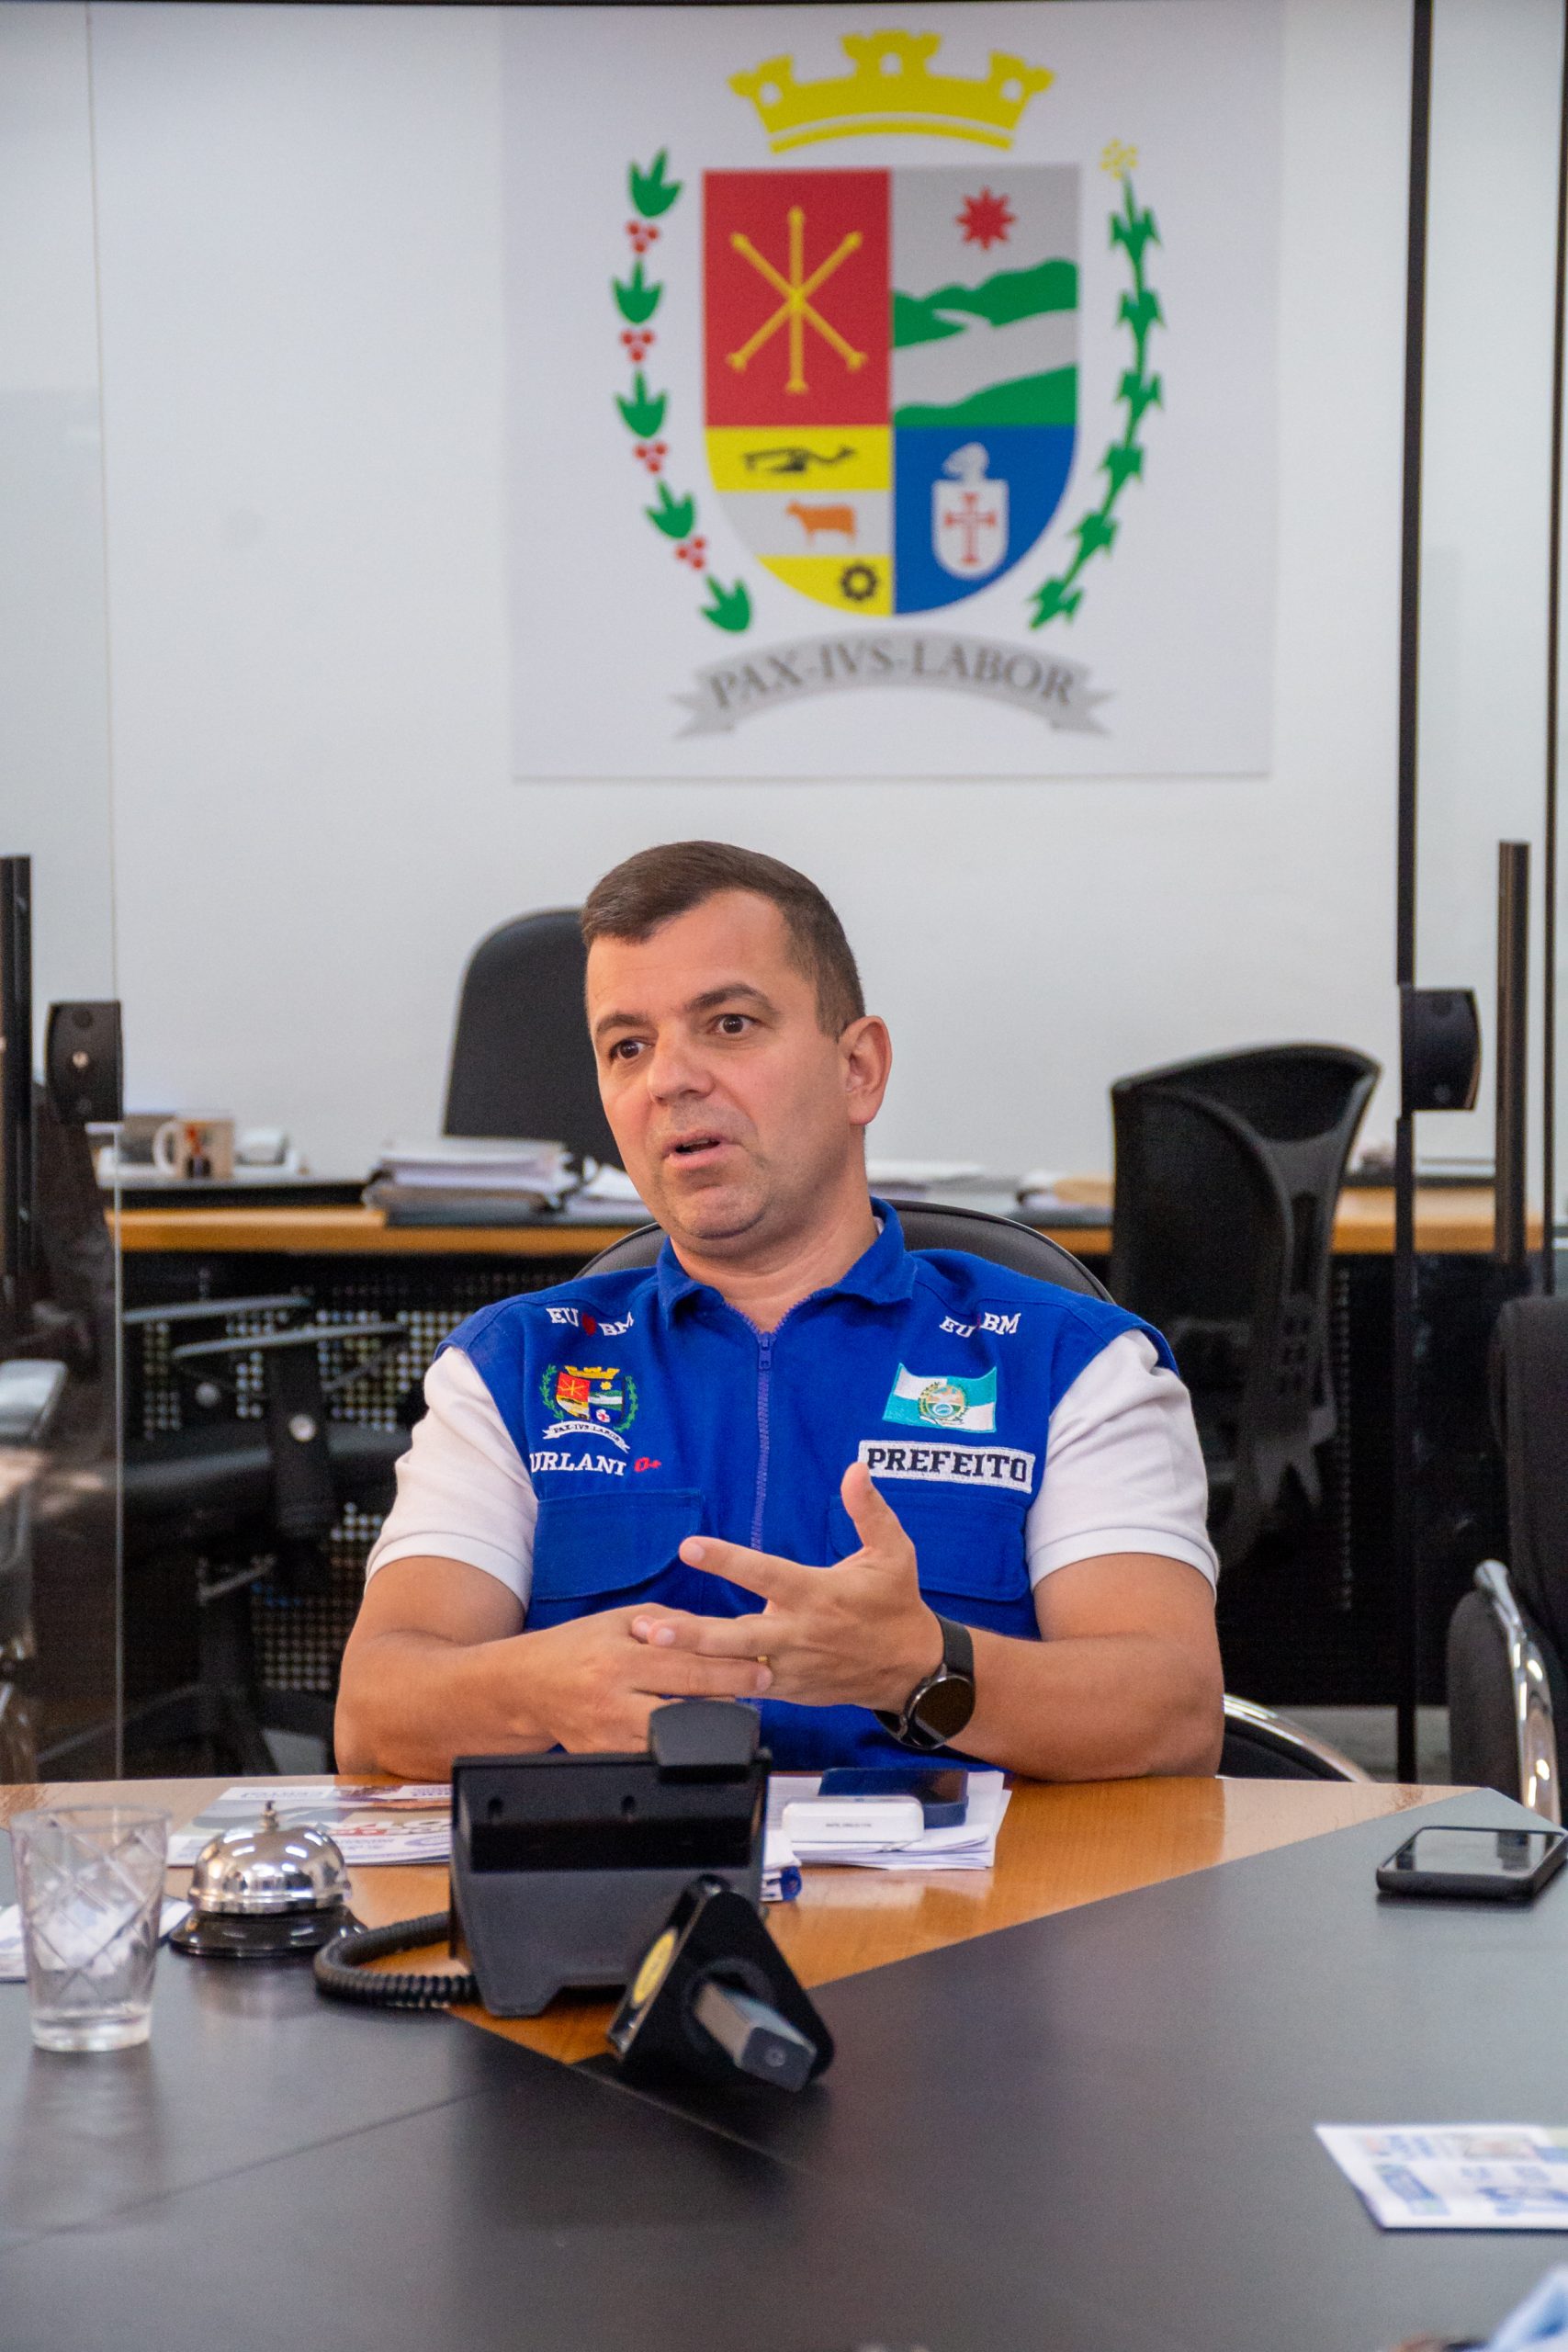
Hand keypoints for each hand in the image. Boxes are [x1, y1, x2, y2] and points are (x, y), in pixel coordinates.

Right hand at [510, 1605, 771, 1751]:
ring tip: (734, 1712)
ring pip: (672, 1740)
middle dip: (729, 1699)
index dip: (727, 1669)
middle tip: (760, 1689)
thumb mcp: (617, 1621)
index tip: (759, 1669)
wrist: (527, 1685)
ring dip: (707, 1726)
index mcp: (618, 1661)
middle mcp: (612, 1701)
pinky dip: (678, 1744)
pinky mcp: (604, 1759)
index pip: (684, 1666)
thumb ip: (666, 1623)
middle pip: (685, 1707)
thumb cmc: (575, 1647)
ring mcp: (608, 1737)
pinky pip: (651, 1756)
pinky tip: (698, 1733)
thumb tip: (714, 1629)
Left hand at [630, 1462, 942, 1713]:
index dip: (726, 1560)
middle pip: (737, 1636)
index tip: (689, 1547)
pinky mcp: (787, 1690)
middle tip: (651, 1630)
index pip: (764, 1574)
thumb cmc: (897, 1604)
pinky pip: (744, 1688)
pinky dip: (711, 1682)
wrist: (911, 1669)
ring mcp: (790, 1668)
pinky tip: (672, 1677)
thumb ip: (870, 1510)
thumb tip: (854, 1469)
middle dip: (692, 1635)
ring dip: (689, 1659)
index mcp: (817, 1594)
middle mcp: (799, 1633)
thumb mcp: (894, 1552)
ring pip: (733, 1666)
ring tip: (645, 1649)